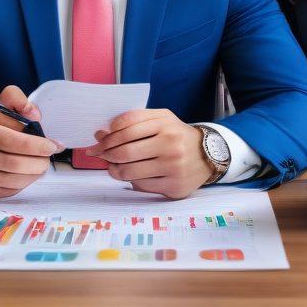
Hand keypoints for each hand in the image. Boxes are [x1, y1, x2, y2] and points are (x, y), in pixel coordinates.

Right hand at [0, 85, 61, 198]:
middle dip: (39, 162)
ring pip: (12, 181)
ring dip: (33, 175)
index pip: (13, 140)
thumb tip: (34, 113)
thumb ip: (15, 100)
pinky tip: (25, 175)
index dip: (38, 145)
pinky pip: (5, 191)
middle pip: (14, 164)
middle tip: (48, 158)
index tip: (52, 145)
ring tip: (40, 166)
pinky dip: (21, 184)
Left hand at [85, 109, 213, 198]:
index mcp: (165, 123)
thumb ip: (132, 123)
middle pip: (124, 151)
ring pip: (129, 171)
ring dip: (113, 169)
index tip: (99, 138)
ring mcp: (173, 166)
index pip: (127, 125)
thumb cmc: (177, 136)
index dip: (108, 133)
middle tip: (99, 154)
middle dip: (105, 153)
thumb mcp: (160, 121)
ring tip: (112, 166)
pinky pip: (140, 185)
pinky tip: (132, 175)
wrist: (208, 155)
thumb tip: (100, 134)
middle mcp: (170, 143)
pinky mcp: (173, 185)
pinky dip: (130, 180)